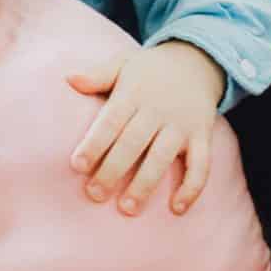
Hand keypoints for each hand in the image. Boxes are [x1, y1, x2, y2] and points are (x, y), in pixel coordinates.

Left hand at [67, 41, 223, 215]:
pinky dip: (192, 187)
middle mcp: (157, 110)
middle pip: (133, 143)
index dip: (94, 143)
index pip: (111, 121)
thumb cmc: (148, 70)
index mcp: (133, 94)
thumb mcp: (122, 64)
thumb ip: (98, 75)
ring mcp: (181, 124)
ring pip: (162, 157)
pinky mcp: (202, 136)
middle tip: (94, 194)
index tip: (77, 165)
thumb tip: (68, 78)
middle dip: (113, 170)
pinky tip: (177, 209)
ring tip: (127, 208)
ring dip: (145, 184)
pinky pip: (201, 164)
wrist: (195, 62)